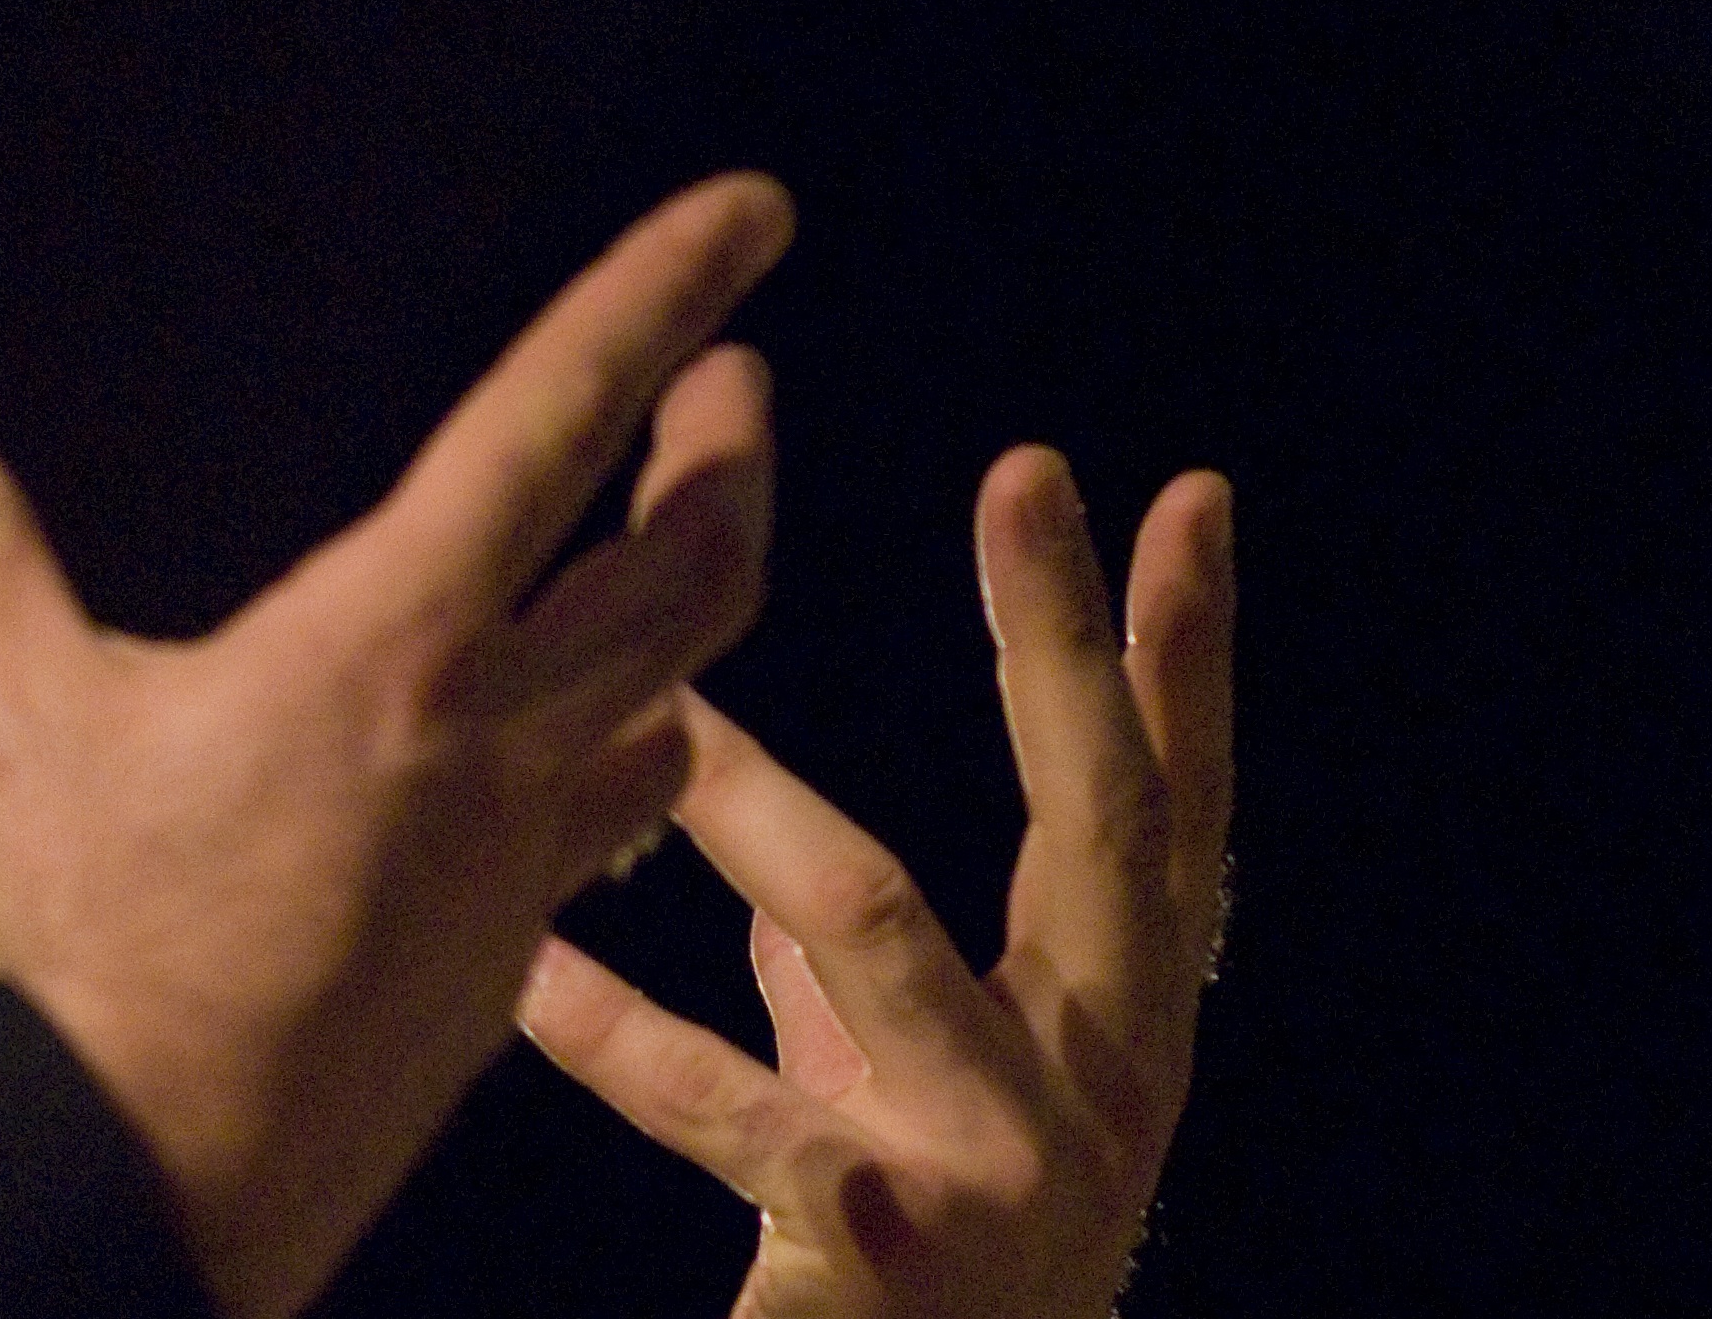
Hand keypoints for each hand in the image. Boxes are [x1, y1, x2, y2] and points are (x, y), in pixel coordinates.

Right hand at [0, 175, 795, 1318]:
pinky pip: (622, 811)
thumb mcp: (18, 707)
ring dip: (705, 594)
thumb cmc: (103, 941)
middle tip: (738, 375)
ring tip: (694, 538)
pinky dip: (644, 741)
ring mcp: (529, 848)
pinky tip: (616, 742)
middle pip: (691, 565)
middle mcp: (501, 729)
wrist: (169, 1173)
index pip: (558, 421)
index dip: (658, 294)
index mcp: (397, 640)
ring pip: (688, 691)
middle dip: (730, 453)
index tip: (756, 212)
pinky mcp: (519, 944)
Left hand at [517, 449, 1236, 1318]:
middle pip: (1102, 821)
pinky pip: (726, 1102)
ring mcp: (1008, 1167)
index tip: (1186, 492)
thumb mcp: (910, 1077)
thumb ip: (853, 957)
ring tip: (663, 701)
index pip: (1174, 805)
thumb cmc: (915, 1253)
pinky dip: (615, 1030)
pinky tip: (525, 960)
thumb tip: (744, 818)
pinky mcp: (886, 1255)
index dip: (1182, 655)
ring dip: (756, 802)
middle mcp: (1104, 1080)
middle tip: (1025, 469)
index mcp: (1120, 1022)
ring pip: (877, 924)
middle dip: (1062, 640)